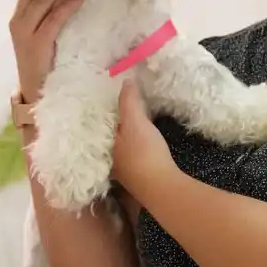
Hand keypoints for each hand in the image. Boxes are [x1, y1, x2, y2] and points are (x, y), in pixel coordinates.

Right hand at [9, 0, 82, 101]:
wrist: (34, 89)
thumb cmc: (41, 61)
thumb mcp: (39, 33)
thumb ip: (46, 14)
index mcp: (17, 17)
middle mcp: (17, 21)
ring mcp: (25, 32)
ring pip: (42, 1)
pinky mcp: (38, 43)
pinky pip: (54, 19)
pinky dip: (67, 6)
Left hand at [112, 79, 174, 193]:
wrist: (163, 187)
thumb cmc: (144, 152)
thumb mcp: (135, 121)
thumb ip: (129, 101)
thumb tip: (125, 80)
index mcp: (106, 146)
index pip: (103, 125)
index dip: (109, 112)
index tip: (115, 99)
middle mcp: (112, 161)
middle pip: (114, 138)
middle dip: (119, 126)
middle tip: (128, 109)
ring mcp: (127, 173)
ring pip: (125, 149)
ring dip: (129, 138)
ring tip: (138, 123)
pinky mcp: (142, 179)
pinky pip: (138, 158)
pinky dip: (140, 148)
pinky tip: (148, 144)